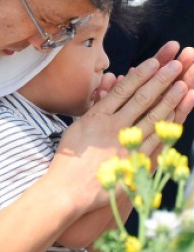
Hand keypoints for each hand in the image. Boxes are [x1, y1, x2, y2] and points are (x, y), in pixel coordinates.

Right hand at [51, 56, 193, 216]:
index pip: (123, 90)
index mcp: (96, 117)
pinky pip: (154, 141)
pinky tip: (176, 115)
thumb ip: (94, 109)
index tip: (154, 62)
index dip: (141, 74)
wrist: (68, 189)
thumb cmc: (69, 160)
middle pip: (141, 99)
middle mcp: (112, 127)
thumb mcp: (76, 128)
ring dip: (169, 100)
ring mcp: (124, 144)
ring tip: (183, 85)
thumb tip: (108, 90)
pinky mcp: (133, 161)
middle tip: (175, 66)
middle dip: (160, 80)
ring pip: (152, 117)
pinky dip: (166, 127)